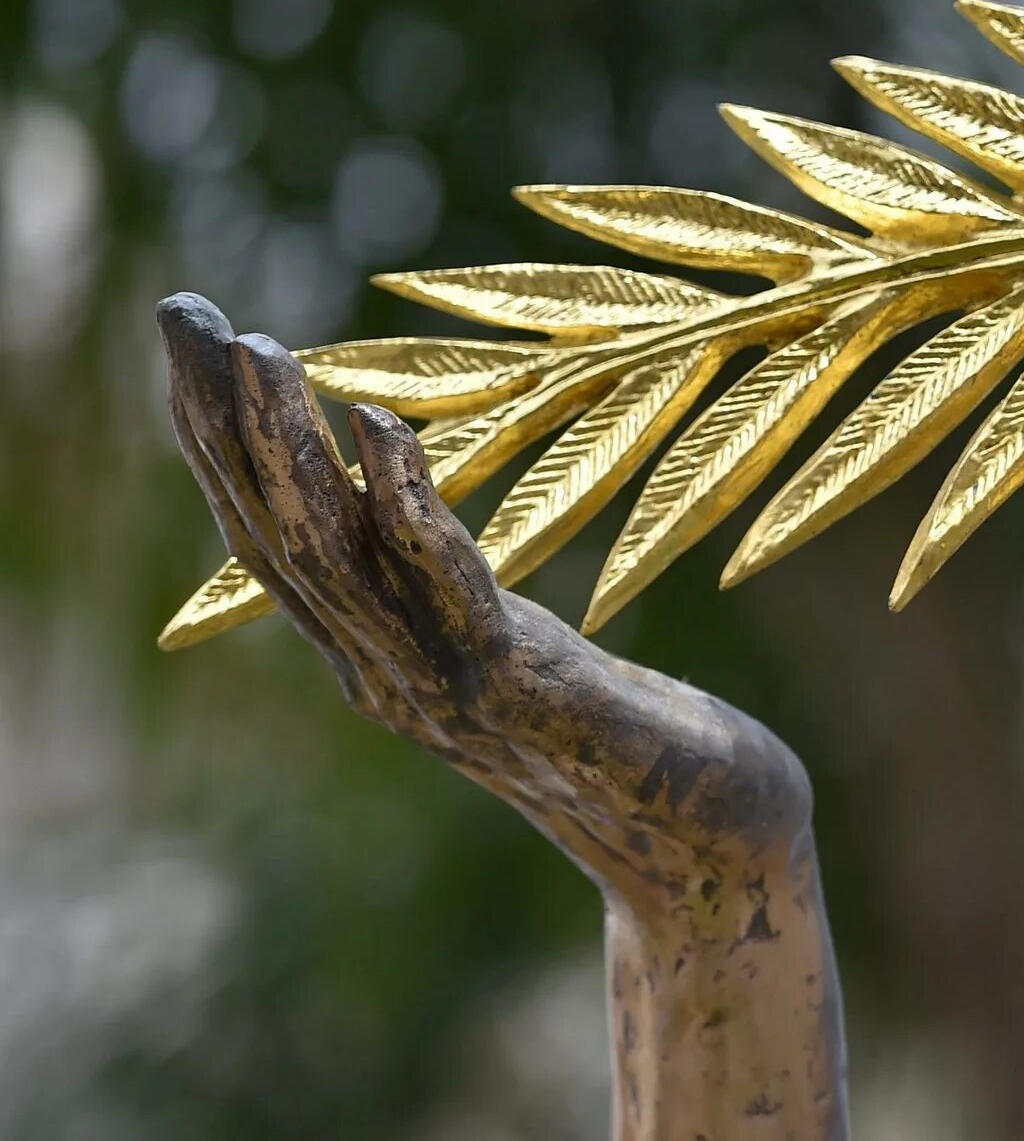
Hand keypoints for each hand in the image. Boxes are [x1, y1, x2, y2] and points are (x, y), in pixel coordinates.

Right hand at [156, 293, 813, 913]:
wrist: (715, 838)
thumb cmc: (633, 736)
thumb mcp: (516, 654)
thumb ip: (448, 594)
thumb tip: (394, 497)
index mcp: (378, 660)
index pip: (270, 540)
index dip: (219, 442)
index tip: (189, 338)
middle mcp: (387, 676)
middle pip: (276, 537)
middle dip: (222, 421)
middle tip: (183, 311)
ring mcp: (442, 687)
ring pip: (336, 557)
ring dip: (288, 448)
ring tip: (255, 348)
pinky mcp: (517, 688)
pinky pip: (442, 584)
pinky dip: (401, 496)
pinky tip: (375, 415)